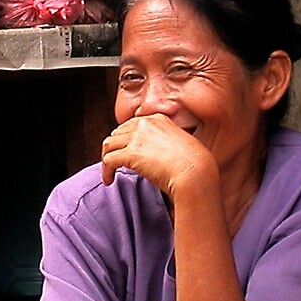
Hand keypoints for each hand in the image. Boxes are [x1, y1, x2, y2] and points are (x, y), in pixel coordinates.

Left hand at [101, 114, 216, 198]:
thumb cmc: (193, 165)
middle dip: (114, 148)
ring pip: (109, 145)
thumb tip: (151, 156)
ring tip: (109, 173)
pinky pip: (108, 160)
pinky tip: (109, 181)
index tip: (124, 152)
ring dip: (107, 159)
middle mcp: (145, 123)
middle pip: (117, 133)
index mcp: (158, 119)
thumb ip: (163, 143)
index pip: (131, 125)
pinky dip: (105, 172)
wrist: (194, 172)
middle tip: (114, 164)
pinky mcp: (130, 153)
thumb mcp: (179, 144)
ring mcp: (137, 137)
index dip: (124, 140)